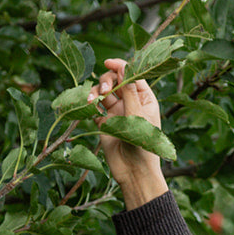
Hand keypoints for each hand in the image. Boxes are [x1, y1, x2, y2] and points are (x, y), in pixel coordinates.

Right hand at [89, 57, 167, 208]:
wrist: (133, 171)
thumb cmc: (142, 144)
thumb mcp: (138, 115)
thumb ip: (129, 91)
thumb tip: (123, 67)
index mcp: (145, 99)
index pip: (132, 76)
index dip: (121, 66)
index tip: (109, 63)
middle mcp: (130, 103)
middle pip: (115, 80)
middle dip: (107, 80)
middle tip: (105, 89)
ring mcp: (116, 112)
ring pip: (102, 92)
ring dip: (96, 91)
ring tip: (93, 100)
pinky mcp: (104, 122)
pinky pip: (94, 106)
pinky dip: (90, 103)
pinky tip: (89, 106)